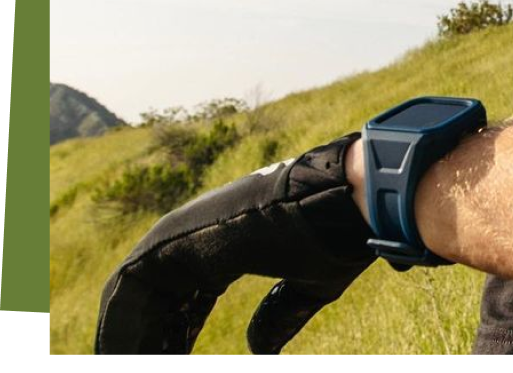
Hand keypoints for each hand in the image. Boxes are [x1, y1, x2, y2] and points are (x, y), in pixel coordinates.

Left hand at [96, 134, 376, 354]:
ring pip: (135, 294)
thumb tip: (258, 349)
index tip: (175, 362)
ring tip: (129, 361)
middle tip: (154, 364)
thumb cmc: (336, 236)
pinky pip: (129, 288)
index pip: (188, 300)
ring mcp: (186, 232)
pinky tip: (125, 352)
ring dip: (130, 338)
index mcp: (230, 247)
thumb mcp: (308, 286)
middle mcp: (201, 237)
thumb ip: (280, 314)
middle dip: (150, 341)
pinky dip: (122, 326)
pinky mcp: (174, 235)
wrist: (345, 199)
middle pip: (158, 299)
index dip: (177, 338)